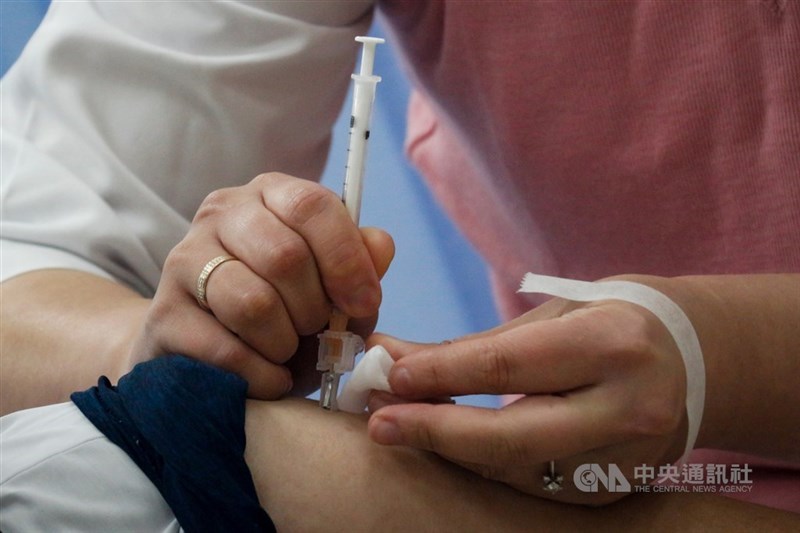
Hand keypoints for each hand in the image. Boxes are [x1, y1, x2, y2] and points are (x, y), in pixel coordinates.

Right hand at [130, 172, 393, 398]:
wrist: (205, 352)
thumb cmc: (283, 313)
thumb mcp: (331, 287)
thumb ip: (361, 265)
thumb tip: (380, 247)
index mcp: (269, 195)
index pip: (312, 205)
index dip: (346, 258)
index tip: (364, 303)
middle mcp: (222, 214)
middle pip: (285, 256)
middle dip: (314, 309)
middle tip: (315, 331)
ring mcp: (184, 260)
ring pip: (253, 304)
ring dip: (285, 343)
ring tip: (286, 352)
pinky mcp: (163, 315)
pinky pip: (227, 350)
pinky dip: (263, 375)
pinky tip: (269, 376)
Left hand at [366, 297, 687, 503]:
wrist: (693, 359)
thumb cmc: (614, 320)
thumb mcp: (554, 315)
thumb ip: (475, 345)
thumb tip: (394, 356)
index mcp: (615, 345)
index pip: (509, 367)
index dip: (442, 375)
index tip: (389, 376)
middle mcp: (628, 408)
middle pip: (510, 436)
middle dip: (435, 431)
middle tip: (379, 422)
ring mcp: (626, 458)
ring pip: (516, 469)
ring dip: (452, 450)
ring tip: (403, 426)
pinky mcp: (615, 487)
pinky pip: (534, 483)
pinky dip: (487, 464)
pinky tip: (452, 444)